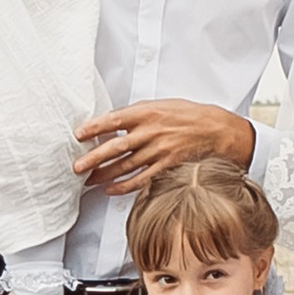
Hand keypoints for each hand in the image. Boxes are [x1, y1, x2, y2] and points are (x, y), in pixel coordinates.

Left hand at [73, 101, 255, 194]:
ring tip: (87, 181)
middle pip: (117, 147)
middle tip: (76, 167)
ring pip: (126, 166)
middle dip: (94, 158)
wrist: (216, 130)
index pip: (115, 119)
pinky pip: (142, 179)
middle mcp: (152, 132)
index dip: (95, 127)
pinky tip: (110, 189)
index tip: (79, 134)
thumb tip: (112, 122)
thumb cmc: (188, 115)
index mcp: (148, 112)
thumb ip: (137, 114)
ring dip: (104, 175)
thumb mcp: (162, 105)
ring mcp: (160, 151)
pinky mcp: (167, 166)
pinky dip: (124, 186)